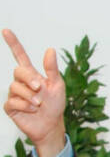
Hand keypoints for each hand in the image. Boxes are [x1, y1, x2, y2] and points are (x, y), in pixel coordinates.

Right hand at [3, 29, 66, 156]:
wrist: (52, 126)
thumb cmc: (55, 105)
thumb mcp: (57, 86)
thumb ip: (52, 69)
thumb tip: (50, 49)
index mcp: (32, 75)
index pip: (20, 56)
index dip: (13, 43)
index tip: (6, 30)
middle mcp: (21, 82)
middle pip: (18, 71)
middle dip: (28, 78)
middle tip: (39, 88)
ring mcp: (14, 94)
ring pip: (15, 87)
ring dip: (30, 96)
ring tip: (39, 104)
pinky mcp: (10, 106)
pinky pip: (12, 102)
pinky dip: (24, 106)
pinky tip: (32, 110)